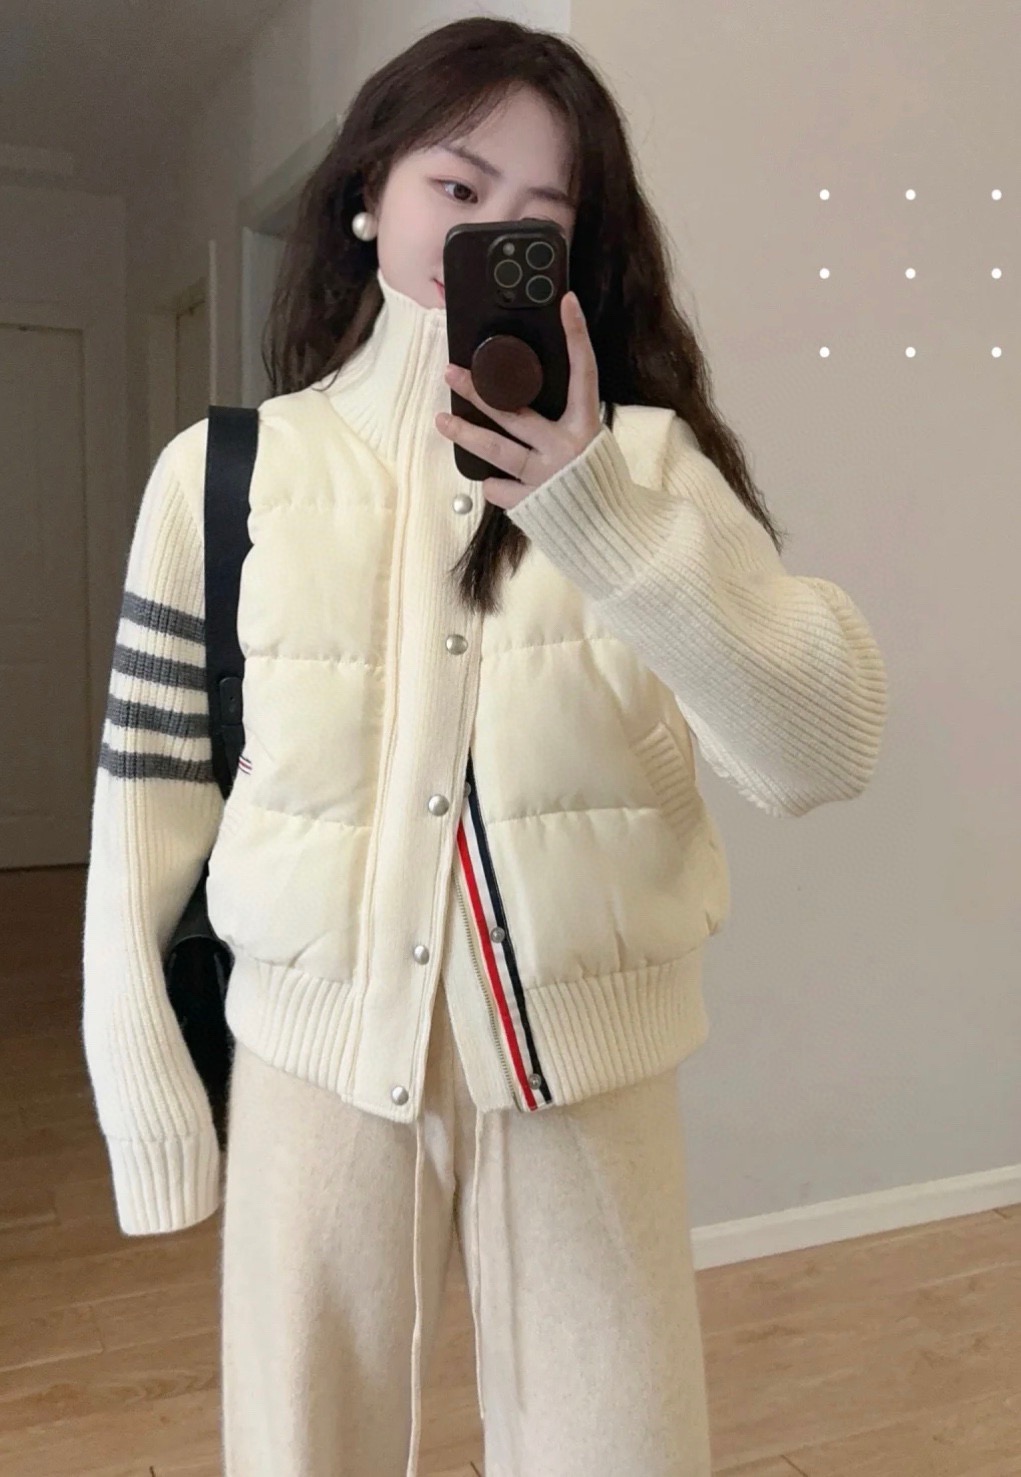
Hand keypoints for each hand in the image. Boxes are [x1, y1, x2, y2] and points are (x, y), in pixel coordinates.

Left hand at [435, 291, 602, 509]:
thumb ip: (565, 426)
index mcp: (586, 428)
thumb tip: (526, 402)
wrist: (611, 535)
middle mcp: (565, 448)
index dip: (577, 336)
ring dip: (466, 433)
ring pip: (496, 450)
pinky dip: (493, 484)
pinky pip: (499, 488)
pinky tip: (492, 481)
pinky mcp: (532, 503)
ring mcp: (546, 476)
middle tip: (452, 373)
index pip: (584, 372)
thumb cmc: (599, 486)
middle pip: (515, 412)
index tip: (566, 302)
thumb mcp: (592, 447)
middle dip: (479, 391)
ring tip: (442, 420)